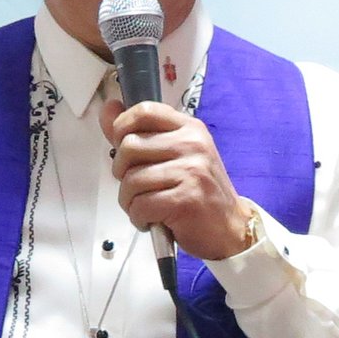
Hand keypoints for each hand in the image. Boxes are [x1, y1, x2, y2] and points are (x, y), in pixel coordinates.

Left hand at [102, 98, 252, 260]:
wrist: (230, 228)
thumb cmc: (197, 192)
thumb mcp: (175, 155)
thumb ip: (139, 133)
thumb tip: (108, 110)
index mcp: (189, 128)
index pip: (144, 111)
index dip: (122, 127)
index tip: (124, 148)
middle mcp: (192, 145)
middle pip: (129, 146)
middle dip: (122, 173)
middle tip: (137, 187)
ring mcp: (191, 171)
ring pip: (131, 180)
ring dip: (129, 201)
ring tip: (146, 207)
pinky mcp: (185, 200)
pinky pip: (140, 205)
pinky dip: (139, 218)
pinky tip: (153, 220)